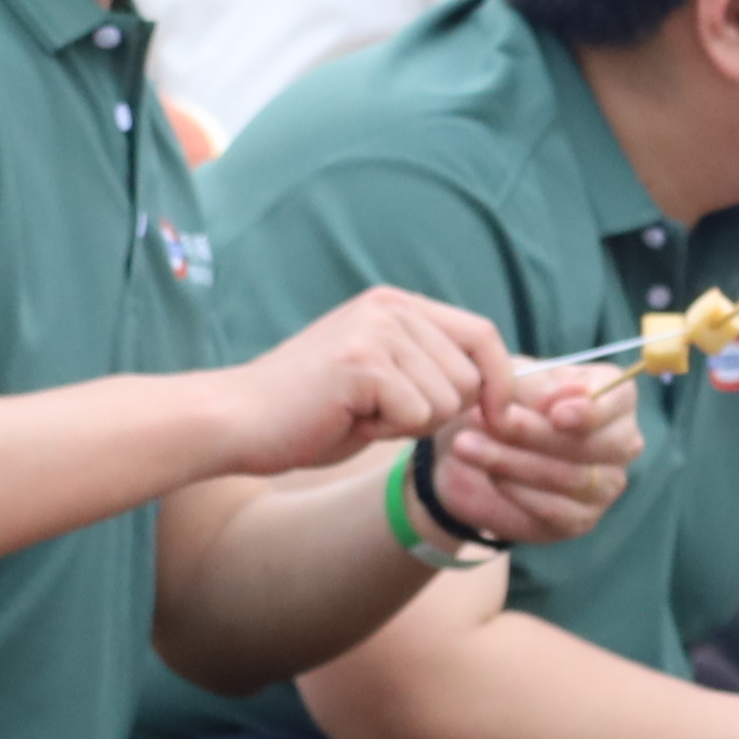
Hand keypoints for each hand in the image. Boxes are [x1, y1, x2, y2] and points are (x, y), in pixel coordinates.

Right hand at [206, 287, 507, 481]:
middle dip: (439, 413)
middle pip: (470, 375)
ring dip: (407, 425)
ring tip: (357, 415)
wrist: (236, 420)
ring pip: (445, 400)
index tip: (500, 418)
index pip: (482, 334)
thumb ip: (428, 373)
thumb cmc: (308, 414)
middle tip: (379, 415)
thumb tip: (498, 394)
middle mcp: (391, 307)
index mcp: (396, 305)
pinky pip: (415, 415)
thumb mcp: (380, 381)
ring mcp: (376, 329)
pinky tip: (345, 419)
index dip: (501, 380)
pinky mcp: (362, 361)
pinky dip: (385, 432)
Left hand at [427, 362, 634, 550]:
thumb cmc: (506, 400)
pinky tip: (492, 476)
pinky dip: (520, 492)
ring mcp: (606, 484)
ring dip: (515, 462)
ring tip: (469, 446)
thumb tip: (564, 398)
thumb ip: (536, 384)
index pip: (618, 400)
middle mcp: (621, 442)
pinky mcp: (580, 519)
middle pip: (594, 443)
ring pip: (571, 477)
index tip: (556, 415)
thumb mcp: (512, 379)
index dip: (591, 410)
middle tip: (493, 423)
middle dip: (538, 435)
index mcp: (615, 397)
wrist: (475, 445)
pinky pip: (556, 510)